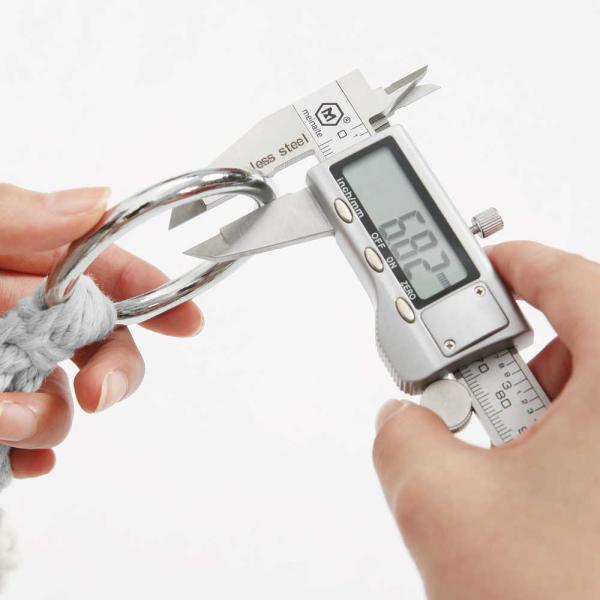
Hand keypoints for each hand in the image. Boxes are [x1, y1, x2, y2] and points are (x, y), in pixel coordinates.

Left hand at [0, 184, 202, 479]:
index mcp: (19, 262)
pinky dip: (30, 455)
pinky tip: (21, 459)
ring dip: (53, 418)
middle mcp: (16, 315)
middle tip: (101, 392)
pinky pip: (22, 443)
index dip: (153, 294)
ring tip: (9, 419)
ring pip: (62, 400)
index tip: (189, 322)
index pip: (104, 272)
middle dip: (116, 370)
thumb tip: (93, 202)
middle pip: (98, 343)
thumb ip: (14, 215)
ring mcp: (4, 367)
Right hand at [373, 241, 599, 599]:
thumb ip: (399, 435)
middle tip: (462, 390)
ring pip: (588, 397)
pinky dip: (558, 453)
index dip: (507, 262)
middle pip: (577, 338)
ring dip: (529, 418)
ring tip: (497, 463)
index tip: (472, 267)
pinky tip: (531, 496)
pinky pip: (598, 443)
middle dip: (504, 361)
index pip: (568, 275)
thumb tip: (401, 419)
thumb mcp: (442, 506)